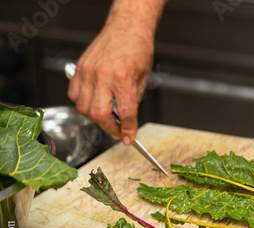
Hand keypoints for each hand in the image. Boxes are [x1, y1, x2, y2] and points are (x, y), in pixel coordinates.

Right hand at [67, 24, 152, 144]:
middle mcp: (102, 75)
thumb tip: (127, 121)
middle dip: (109, 128)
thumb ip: (134, 101)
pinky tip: (94, 102)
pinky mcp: (79, 68)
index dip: (127, 129)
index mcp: (123, 78)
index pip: (125, 113)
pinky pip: (74, 95)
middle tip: (118, 130)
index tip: (129, 138)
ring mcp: (88, 71)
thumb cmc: (137, 49)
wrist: (126, 28)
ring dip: (95, 118)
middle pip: (99, 114)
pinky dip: (83, 104)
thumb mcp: (144, 78)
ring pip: (83, 108)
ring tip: (107, 117)